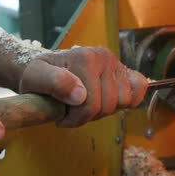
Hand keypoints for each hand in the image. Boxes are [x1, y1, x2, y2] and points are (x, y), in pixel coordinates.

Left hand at [19, 47, 147, 126]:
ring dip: (104, 111)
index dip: (75, 119)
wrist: (44, 69)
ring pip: (124, 102)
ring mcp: (116, 64)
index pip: (91, 104)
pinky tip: (108, 100)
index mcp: (85, 58)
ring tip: (86, 105)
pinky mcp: (124, 71)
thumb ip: (54, 83)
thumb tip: (80, 95)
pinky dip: (127, 100)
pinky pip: (139, 88)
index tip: (61, 116)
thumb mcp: (35, 78)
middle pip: (108, 105)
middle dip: (89, 116)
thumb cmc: (38, 76)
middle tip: (72, 111)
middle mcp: (104, 57)